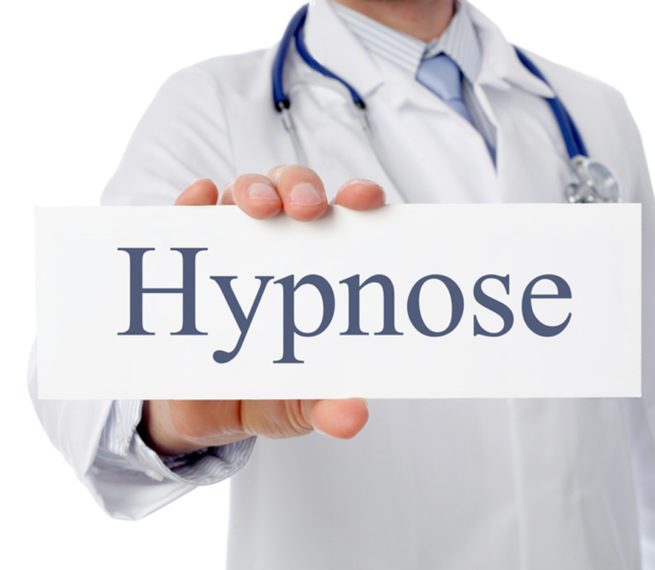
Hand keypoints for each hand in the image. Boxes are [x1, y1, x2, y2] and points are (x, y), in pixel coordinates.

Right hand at [138, 165, 384, 455]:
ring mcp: (234, 244)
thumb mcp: (298, 404)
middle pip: (295, 191)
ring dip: (252, 189)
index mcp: (323, 267)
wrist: (200, 410)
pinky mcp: (187, 256)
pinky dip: (194, 203)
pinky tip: (199, 199)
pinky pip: (187, 217)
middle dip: (302, 188)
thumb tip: (352, 418)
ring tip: (256, 208)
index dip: (359, 198)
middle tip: (306, 209)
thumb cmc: (266, 390)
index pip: (348, 218)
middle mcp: (282, 242)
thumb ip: (326, 407)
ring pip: (244, 192)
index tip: (364, 200)